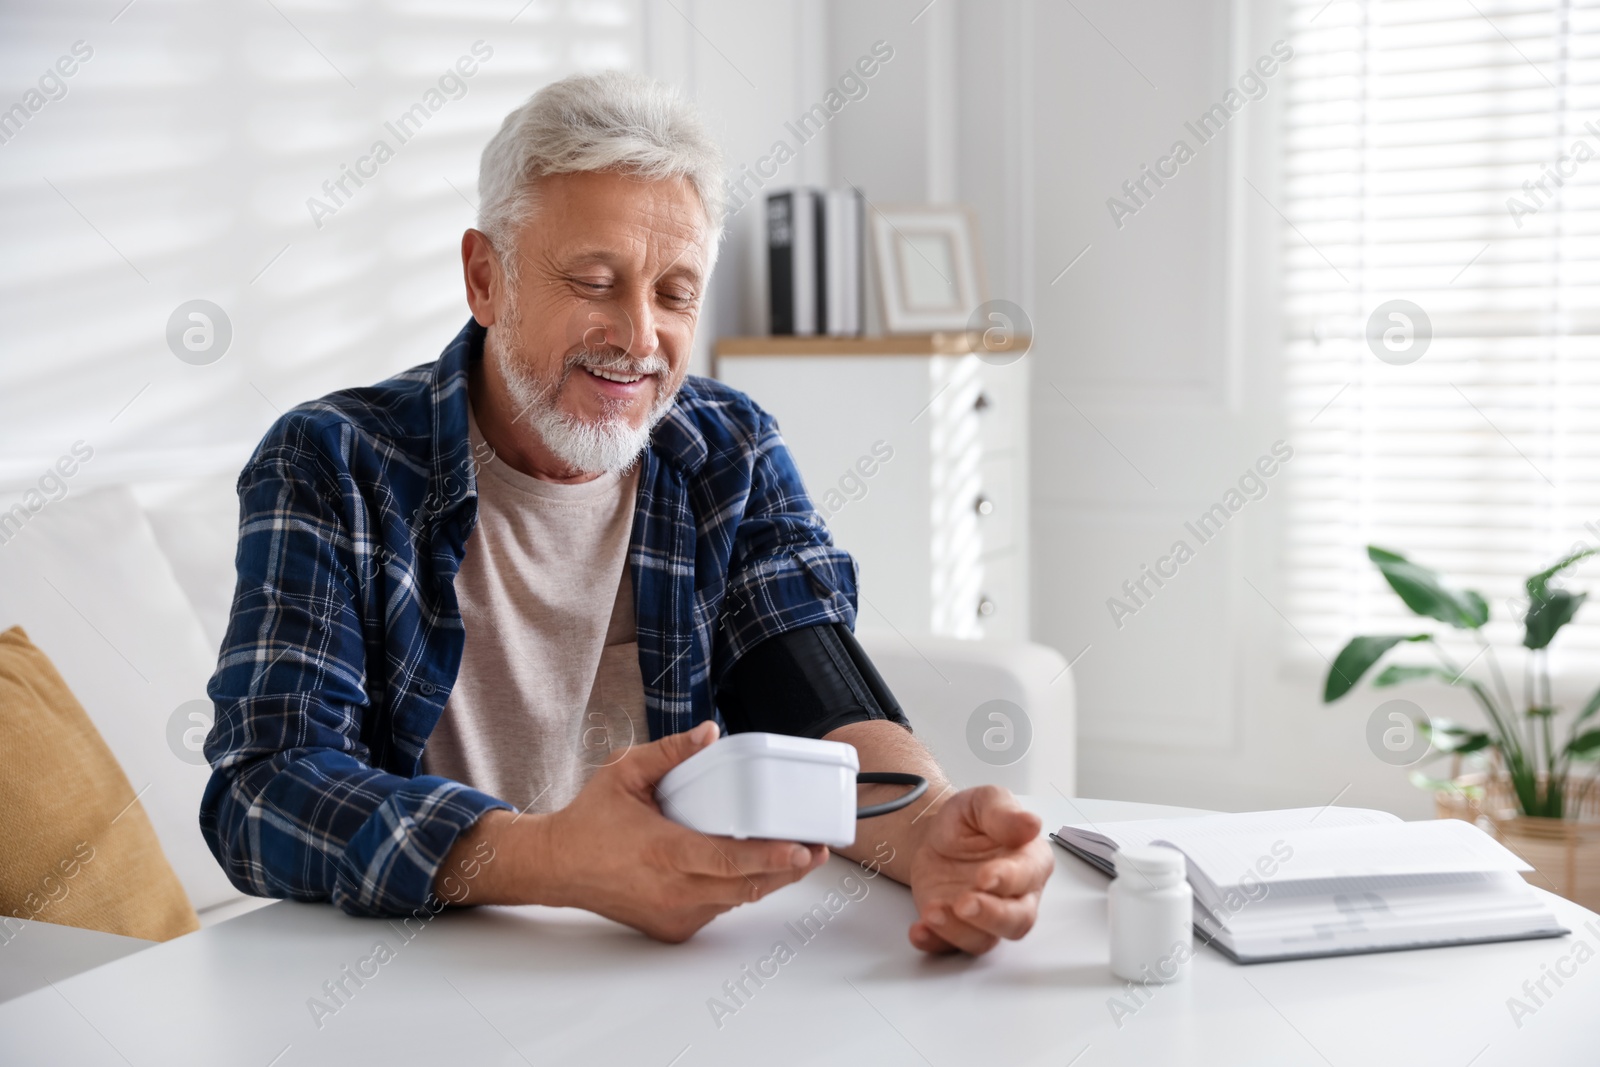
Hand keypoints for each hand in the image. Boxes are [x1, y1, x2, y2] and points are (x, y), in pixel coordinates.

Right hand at [538, 721, 828, 941]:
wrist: (557, 867)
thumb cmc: (590, 820)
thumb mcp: (625, 773)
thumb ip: (670, 752)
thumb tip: (710, 732)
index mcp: (664, 852)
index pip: (728, 862)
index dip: (771, 858)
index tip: (803, 849)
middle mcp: (672, 890)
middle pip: (746, 887)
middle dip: (787, 869)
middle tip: (817, 849)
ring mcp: (674, 914)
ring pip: (735, 900)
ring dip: (767, 880)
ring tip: (796, 856)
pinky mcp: (672, 928)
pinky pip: (717, 908)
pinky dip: (736, 890)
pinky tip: (752, 869)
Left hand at [905, 786, 1051, 954]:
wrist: (935, 835)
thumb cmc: (969, 820)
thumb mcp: (984, 801)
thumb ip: (1004, 812)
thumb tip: (1030, 823)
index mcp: (1029, 861)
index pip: (1029, 877)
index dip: (1009, 879)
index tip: (986, 876)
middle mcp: (1015, 896)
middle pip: (1017, 920)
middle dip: (991, 916)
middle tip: (963, 903)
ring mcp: (986, 916)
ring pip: (985, 939)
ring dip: (958, 931)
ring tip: (932, 911)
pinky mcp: (958, 927)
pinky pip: (951, 947)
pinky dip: (935, 943)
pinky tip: (919, 931)